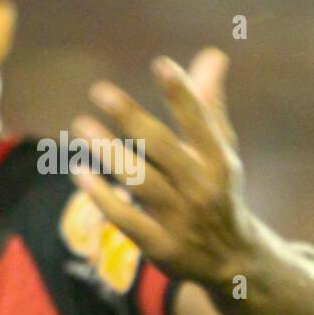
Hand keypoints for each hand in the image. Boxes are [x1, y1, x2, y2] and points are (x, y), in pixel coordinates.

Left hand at [70, 47, 256, 288]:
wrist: (233, 260)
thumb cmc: (218, 191)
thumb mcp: (220, 150)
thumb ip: (209, 104)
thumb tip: (213, 54)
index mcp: (218, 160)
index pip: (199, 122)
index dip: (182, 94)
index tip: (161, 64)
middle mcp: (201, 188)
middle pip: (163, 149)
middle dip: (132, 118)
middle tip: (100, 91)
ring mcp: (181, 219)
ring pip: (142, 182)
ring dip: (111, 154)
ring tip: (81, 126)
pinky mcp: (160, 245)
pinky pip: (127, 219)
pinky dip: (103, 198)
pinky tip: (80, 173)